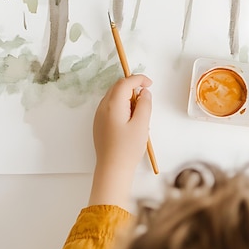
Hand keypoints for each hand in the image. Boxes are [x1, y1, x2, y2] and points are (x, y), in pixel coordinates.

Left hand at [89, 74, 151, 207]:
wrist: (113, 169)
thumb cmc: (128, 148)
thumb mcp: (142, 124)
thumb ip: (144, 104)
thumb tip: (144, 92)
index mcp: (113, 105)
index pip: (125, 83)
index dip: (138, 79)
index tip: (150, 83)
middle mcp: (103, 108)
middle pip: (117, 88)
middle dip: (132, 87)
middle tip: (146, 98)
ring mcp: (99, 116)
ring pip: (114, 98)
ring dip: (127, 98)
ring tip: (140, 114)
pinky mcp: (100, 125)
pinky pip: (111, 108)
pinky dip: (122, 107)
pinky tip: (131, 122)